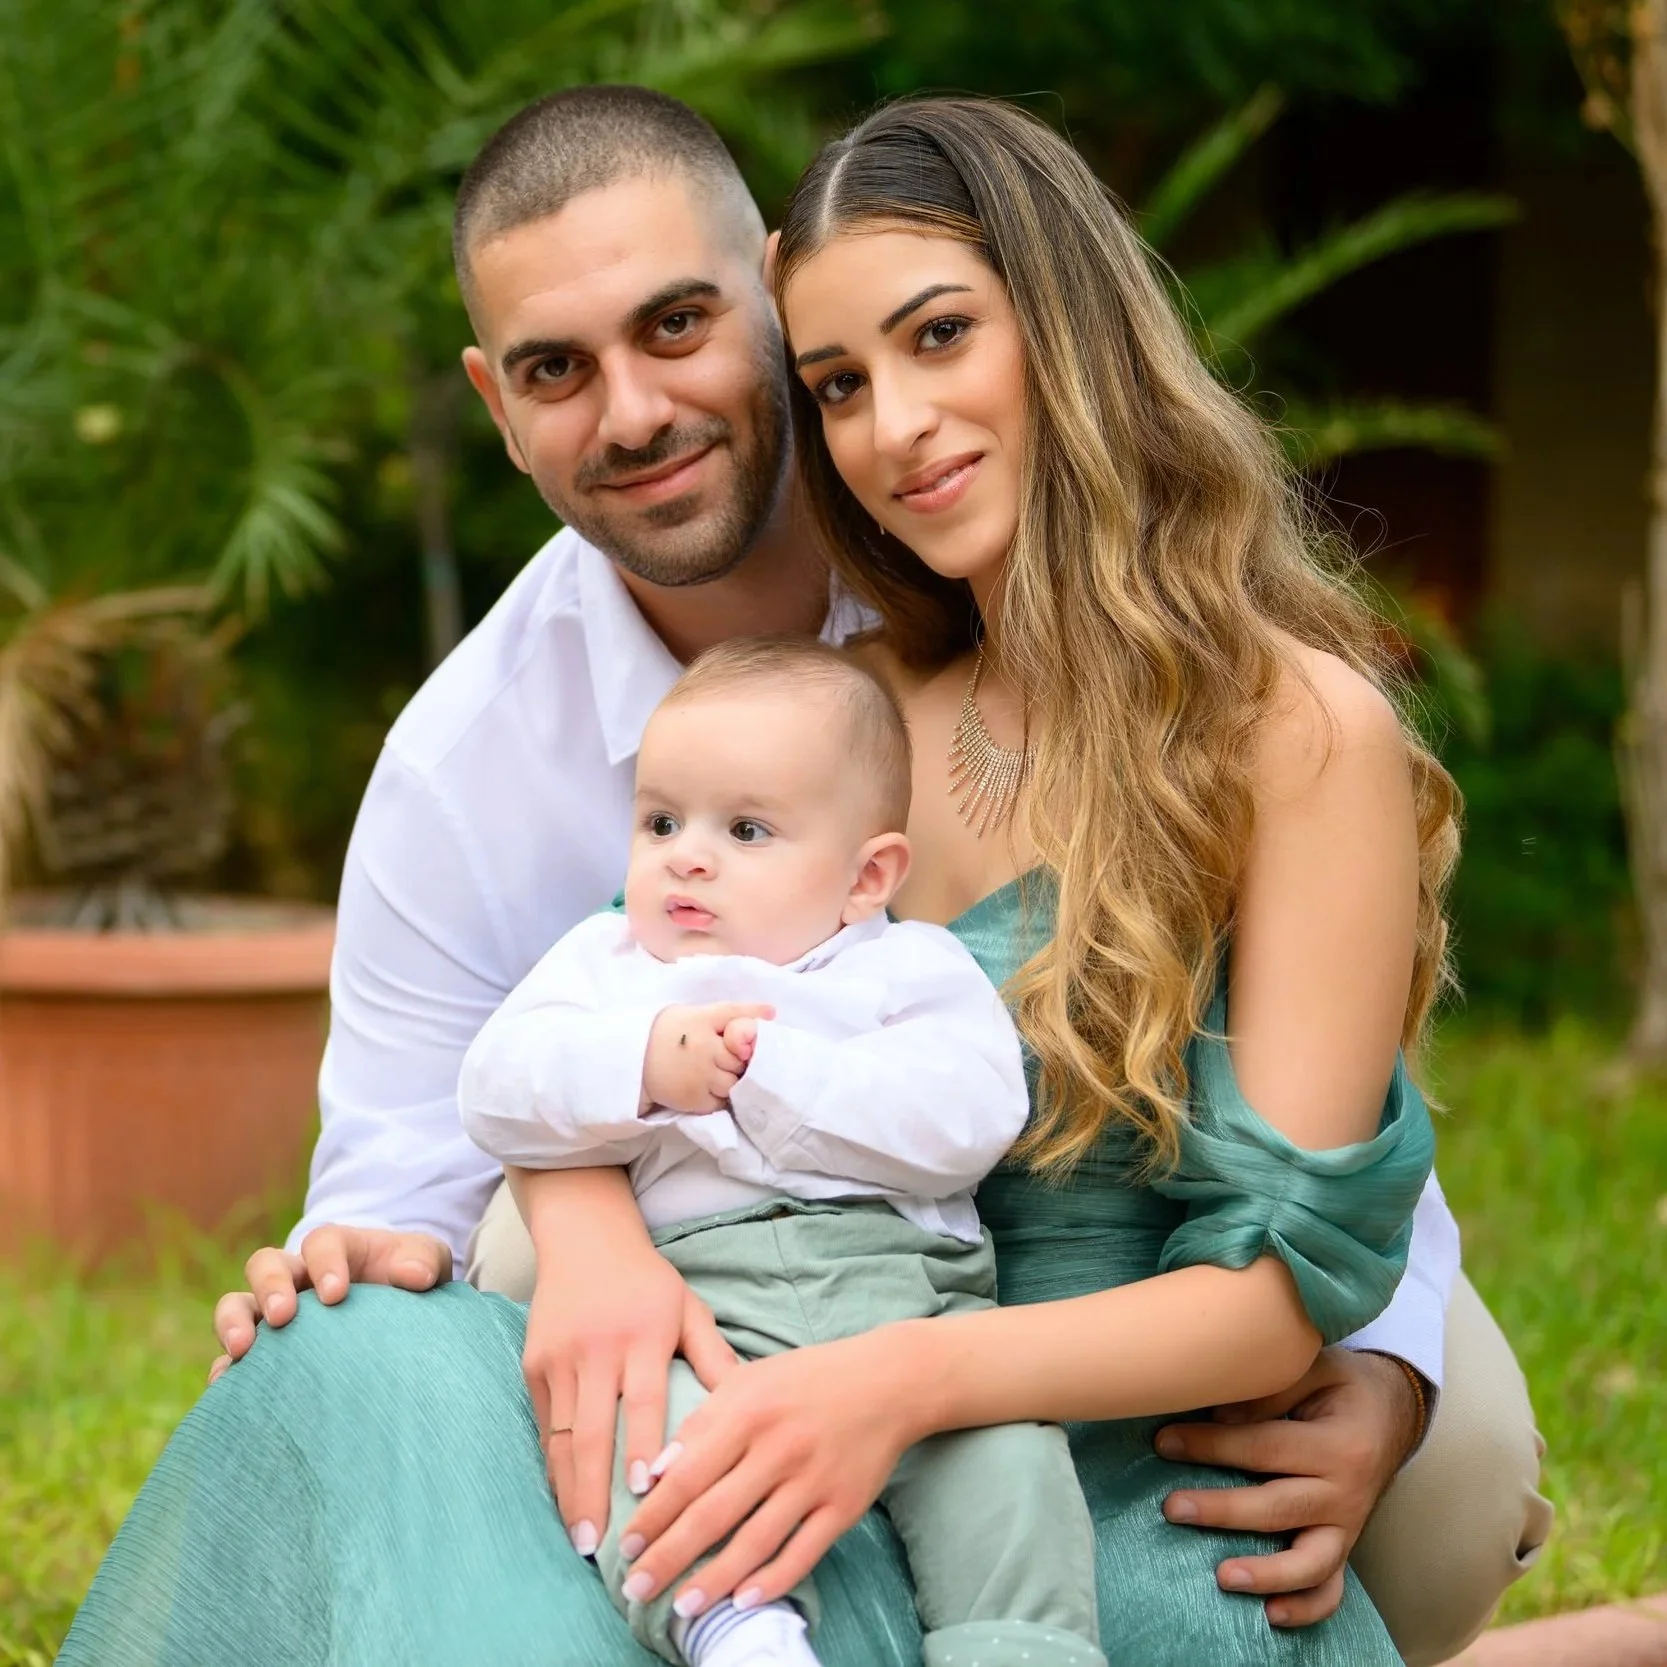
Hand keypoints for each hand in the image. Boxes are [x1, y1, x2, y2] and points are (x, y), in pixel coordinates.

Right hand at [209, 1224, 451, 1381]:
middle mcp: (298, 1277)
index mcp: (337, 1250)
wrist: (401, 1317)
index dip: (324, 1263)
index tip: (337, 1293)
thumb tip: (415, 1275)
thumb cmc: (412, 1281)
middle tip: (284, 1316)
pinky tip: (228, 1390)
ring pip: (237, 1305)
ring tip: (243, 1350)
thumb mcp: (426, 1262)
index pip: (321, 1243)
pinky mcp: (265, 1352)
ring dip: (233, 1323)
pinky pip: (229, 1358)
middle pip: (266, 1265)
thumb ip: (423, 1261)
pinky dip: (224, 1370)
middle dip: (270, 1287)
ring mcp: (275, 1313)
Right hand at [525, 1233, 740, 1553]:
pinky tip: (564, 1499)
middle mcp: (596, 1351)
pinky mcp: (534, 1365)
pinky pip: (542, 1425)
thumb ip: (715, 1357)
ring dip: (567, 1491)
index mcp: (642, 1336)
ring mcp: (559, 1359)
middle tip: (599, 1545)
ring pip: (558, 1437)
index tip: (644, 1494)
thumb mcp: (688, 1308)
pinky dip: (552, 1466)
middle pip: (589, 1432)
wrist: (584, 1237)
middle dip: (592, 1492)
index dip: (641, 1447)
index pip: (641, 1400)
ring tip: (579, 1538)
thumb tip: (749, 1406)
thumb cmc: (648, 1281)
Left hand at [617, 1325, 924, 1617]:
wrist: (885, 1381)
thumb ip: (702, 1421)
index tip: (624, 1545)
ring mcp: (813, 1480)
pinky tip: (742, 1600)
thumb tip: (657, 1471)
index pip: (687, 1474)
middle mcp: (778, 1448)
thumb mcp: (748, 1380)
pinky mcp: (844, 1506)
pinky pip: (802, 1552)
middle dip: (668, 1556)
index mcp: (748, 1412)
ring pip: (755, 1542)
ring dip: (713, 1580)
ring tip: (680, 1606)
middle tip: (634, 1588)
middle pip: (713, 1515)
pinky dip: (772, 1580)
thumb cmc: (806, 1379)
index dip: (653, 1515)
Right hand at [642, 1003, 773, 1112]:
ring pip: (734, 1082)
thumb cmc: (670, 1032)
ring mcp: (699, 1076)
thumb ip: (733, 1013)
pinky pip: (720, 1101)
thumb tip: (773, 1011)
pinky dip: (720, 1096)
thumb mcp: (698, 1014)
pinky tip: (709, 1087)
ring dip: (733, 1080)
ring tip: (720, 1074)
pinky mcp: (693, 1099)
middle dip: (741, 1061)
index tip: (764, 1026)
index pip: (737, 1019)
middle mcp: (703, 1048)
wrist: (634, 1059)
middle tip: (732, 1060)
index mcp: (703, 1022)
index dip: (753, 1025)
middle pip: (741, 1058)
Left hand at [1154, 1346, 1421, 1627]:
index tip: (1163, 1442)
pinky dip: (1306, 1607)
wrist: (1393, 1411)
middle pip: (1279, 1507)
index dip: (1212, 1446)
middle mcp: (1347, 1491)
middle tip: (1173, 1509)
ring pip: (1309, 1562)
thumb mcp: (1314, 1367)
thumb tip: (1217, 1416)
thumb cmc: (1341, 1385)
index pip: (1265, 1447)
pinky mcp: (1345, 1545)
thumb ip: (1269, 1389)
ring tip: (1223, 1577)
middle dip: (1222, 1510)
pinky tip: (1271, 1616)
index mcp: (1338, 1443)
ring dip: (1266, 1574)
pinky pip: (1331, 1587)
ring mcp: (1348, 1525)